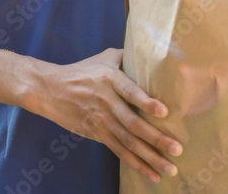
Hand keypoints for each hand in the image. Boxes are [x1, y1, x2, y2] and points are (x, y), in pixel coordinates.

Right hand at [32, 48, 181, 183]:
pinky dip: (136, 164)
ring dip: (150, 157)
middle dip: (156, 138)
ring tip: (170, 168)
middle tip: (177, 149)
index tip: (164, 112)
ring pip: (128, 142)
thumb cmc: (81, 71)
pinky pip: (119, 151)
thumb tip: (155, 54)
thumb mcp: (104, 58)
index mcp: (110, 79)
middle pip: (132, 123)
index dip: (146, 102)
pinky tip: (152, 174)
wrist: (50, 89)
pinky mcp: (97, 134)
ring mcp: (101, 121)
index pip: (130, 91)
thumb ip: (127, 56)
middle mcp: (106, 102)